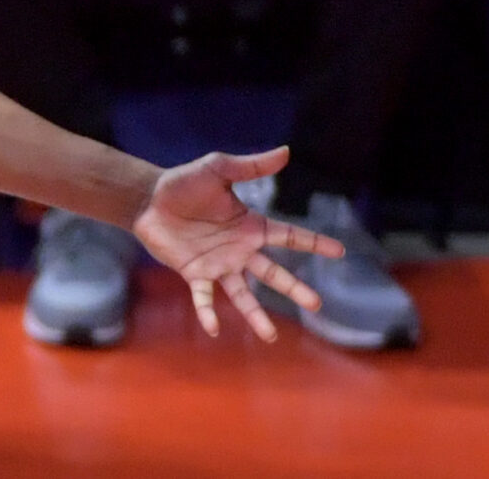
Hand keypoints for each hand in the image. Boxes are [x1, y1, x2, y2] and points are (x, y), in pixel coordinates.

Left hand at [131, 145, 342, 340]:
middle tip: (316, 305)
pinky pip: (203, 297)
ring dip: (255, 315)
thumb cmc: (184, 183)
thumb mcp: (217, 168)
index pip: (289, 236)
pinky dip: (208, 312)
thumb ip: (250, 165)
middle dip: (294, 288)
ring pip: (243, 294)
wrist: (148, 199)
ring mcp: (218, 264)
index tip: (340, 251)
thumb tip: (287, 151)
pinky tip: (213, 328)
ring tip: (269, 336)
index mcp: (250, 226)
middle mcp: (239, 250)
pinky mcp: (194, 273)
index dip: (314, 242)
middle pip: (273, 273)